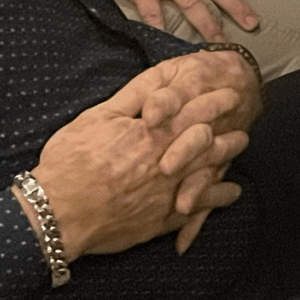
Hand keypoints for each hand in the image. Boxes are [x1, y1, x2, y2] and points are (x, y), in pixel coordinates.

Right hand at [31, 49, 261, 259]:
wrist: (58, 212)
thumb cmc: (71, 162)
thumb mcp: (98, 117)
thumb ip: (133, 98)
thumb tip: (159, 81)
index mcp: (154, 134)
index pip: (195, 111)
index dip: (216, 101)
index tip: (230, 93)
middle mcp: (168, 162)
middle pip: (209, 143)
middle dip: (229, 131)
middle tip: (242, 123)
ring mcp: (168, 193)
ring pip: (210, 173)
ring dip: (227, 159)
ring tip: (239, 148)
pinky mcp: (162, 219)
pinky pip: (199, 208)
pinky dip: (218, 199)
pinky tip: (230, 192)